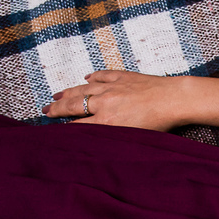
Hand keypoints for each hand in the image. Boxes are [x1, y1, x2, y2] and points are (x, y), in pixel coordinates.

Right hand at [42, 71, 190, 129]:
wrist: (174, 99)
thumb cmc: (160, 124)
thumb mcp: (135, 138)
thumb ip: (115, 139)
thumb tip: (99, 141)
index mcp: (108, 121)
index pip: (79, 125)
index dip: (65, 128)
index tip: (53, 130)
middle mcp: (105, 103)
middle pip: (74, 106)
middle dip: (57, 109)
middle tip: (45, 111)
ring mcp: (113, 87)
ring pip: (84, 89)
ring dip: (68, 93)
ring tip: (56, 96)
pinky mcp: (123, 77)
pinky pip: (102, 76)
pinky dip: (93, 78)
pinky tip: (86, 79)